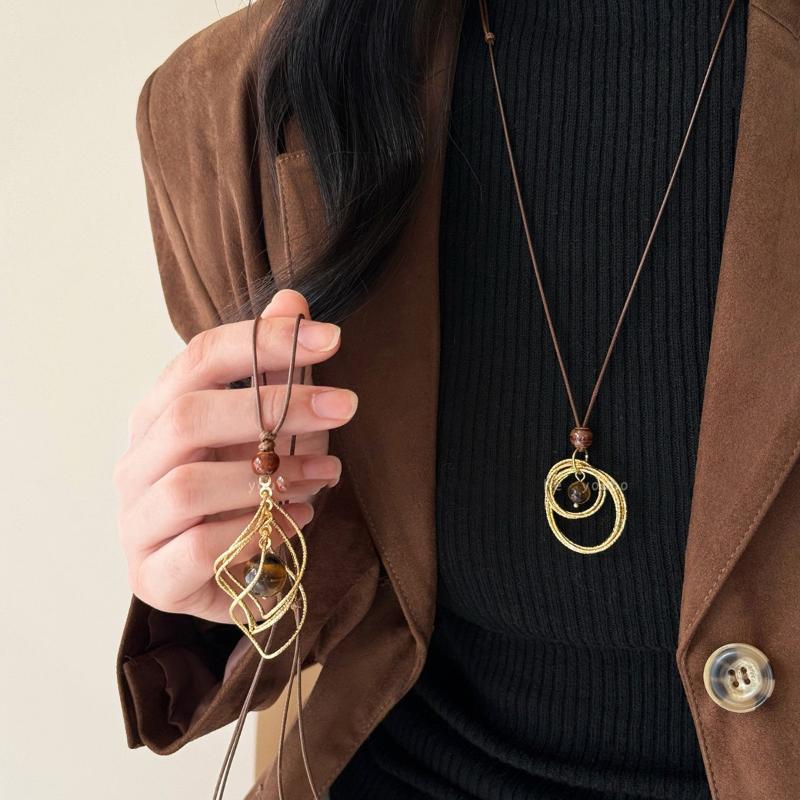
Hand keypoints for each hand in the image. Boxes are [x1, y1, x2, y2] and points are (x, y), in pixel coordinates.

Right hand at [114, 289, 356, 622]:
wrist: (216, 575)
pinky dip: (261, 529)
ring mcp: (138, 521)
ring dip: (270, 476)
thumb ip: (269, 369)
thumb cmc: (235, 492)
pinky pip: (202, 547)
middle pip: (190, 417)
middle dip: (275, 408)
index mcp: (157, 414)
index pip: (199, 359)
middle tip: (344, 405)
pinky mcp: (154, 574)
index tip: (331, 337)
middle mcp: (137, 462)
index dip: (263, 342)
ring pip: (190, 484)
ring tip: (327, 474)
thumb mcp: (261, 428)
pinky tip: (300, 517)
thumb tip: (292, 300)